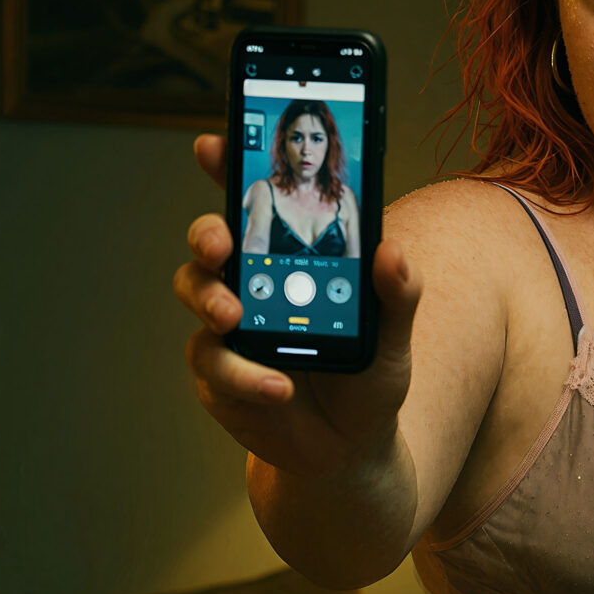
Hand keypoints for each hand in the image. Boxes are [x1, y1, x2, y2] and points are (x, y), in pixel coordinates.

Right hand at [172, 133, 421, 478]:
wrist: (351, 450)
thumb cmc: (368, 383)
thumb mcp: (394, 339)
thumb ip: (396, 295)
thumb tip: (392, 252)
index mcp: (290, 263)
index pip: (256, 205)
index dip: (229, 169)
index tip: (214, 143)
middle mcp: (250, 286)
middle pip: (210, 243)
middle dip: (208, 234)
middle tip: (222, 242)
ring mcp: (227, 330)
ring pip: (197, 295)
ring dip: (212, 301)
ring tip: (237, 317)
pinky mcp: (218, 376)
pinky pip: (215, 365)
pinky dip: (246, 375)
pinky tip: (278, 387)